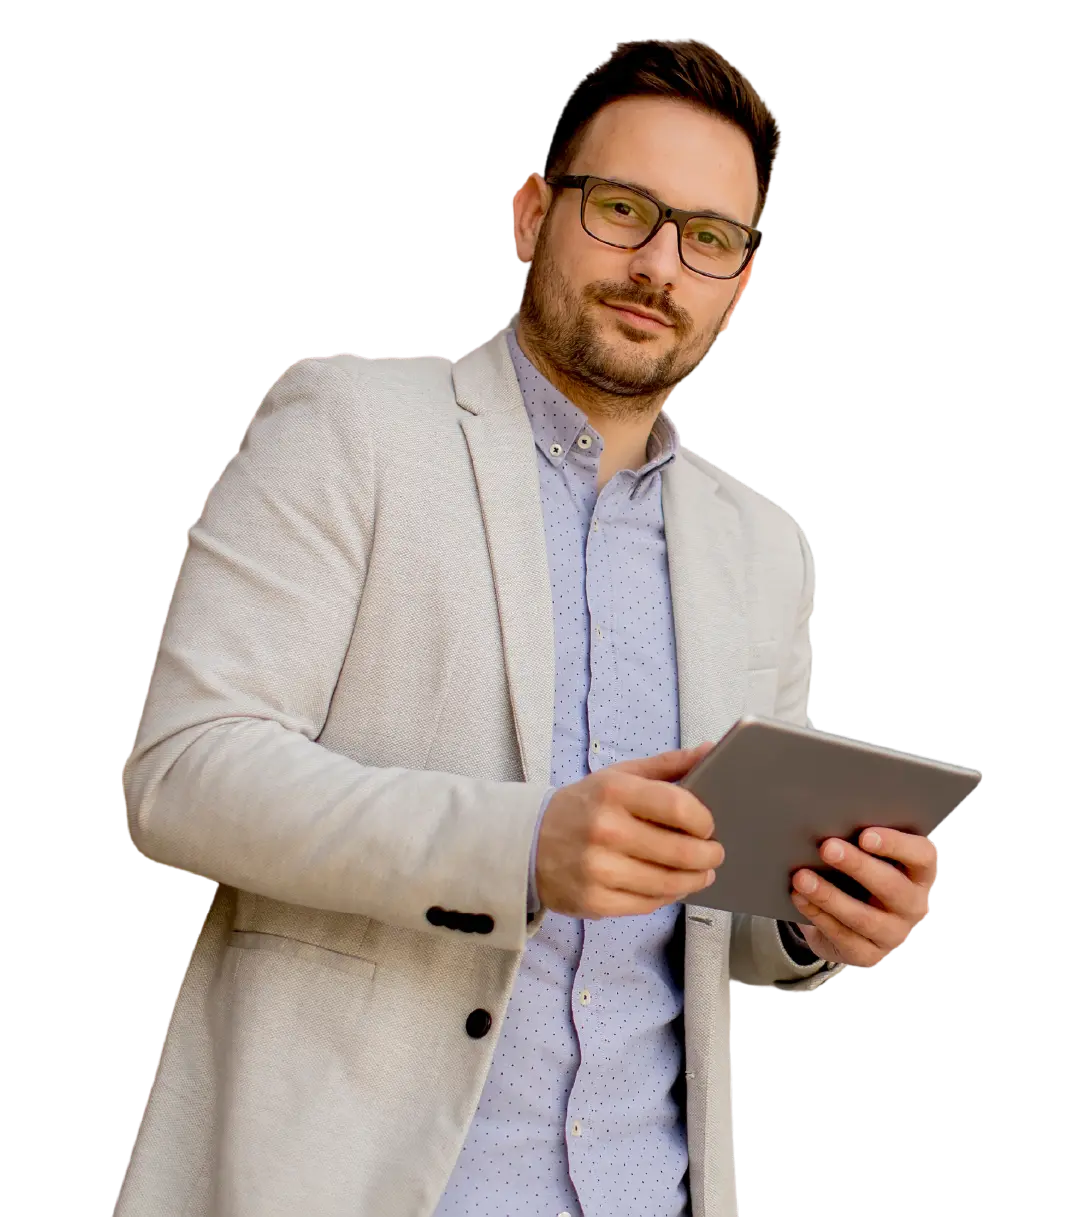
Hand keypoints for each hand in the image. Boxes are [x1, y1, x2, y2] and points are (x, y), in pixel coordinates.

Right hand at [536, 743, 725, 919]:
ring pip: (668, 883)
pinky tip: (673, 886)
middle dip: (708, 856)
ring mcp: (599, 868)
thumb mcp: (618, 776)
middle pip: (680, 851)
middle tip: (715, 854)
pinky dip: (668, 896)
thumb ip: (667, 765)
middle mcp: (605, 830)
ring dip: (695, 879)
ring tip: (702, 873)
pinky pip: (648, 904)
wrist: (528, 842)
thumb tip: (710, 750)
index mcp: (614, 792)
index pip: (678, 806)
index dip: (703, 820)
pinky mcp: (594, 900)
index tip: (708, 826)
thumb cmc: (583, 806)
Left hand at [790, 827, 938, 966]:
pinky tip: (799, 898)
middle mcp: (914, 905)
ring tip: (802, 877)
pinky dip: (818, 915)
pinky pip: (843, 937)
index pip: (921, 855)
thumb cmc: (855, 874)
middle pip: (892, 886)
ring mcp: (894, 934)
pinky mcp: (869, 955)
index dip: (895, 844)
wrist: (844, 919)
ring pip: (864, 917)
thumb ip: (856, 841)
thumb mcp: (862, 856)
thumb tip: (827, 820)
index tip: (865, 835)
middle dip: (857, 866)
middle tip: (827, 847)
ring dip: (830, 896)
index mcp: (919, 873)